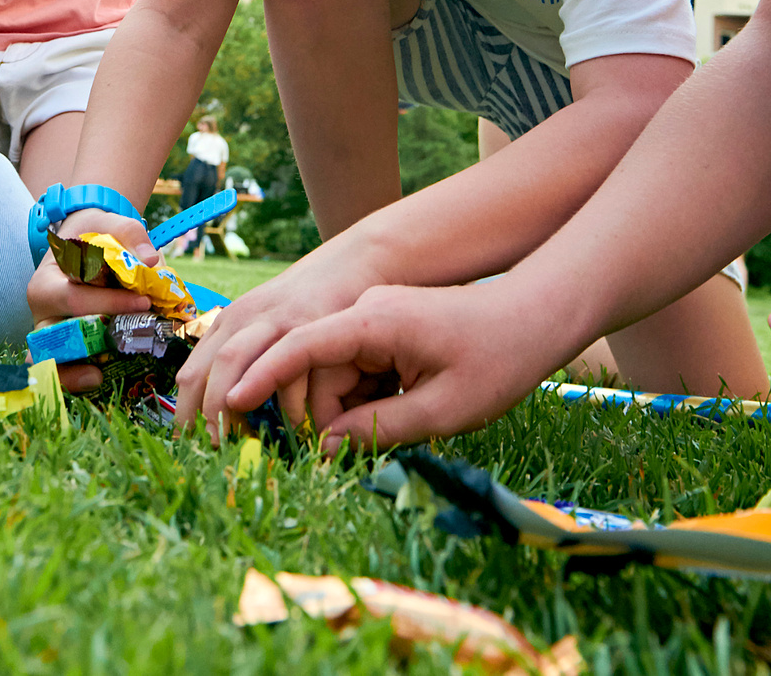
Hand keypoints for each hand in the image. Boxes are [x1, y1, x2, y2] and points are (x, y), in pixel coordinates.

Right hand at [24, 206, 153, 392]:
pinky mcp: (62, 350)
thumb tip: (150, 260)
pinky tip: (98, 378)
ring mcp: (50, 335)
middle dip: (95, 338)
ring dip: (74, 370)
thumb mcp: (110, 224)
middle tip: (135, 336)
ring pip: (51, 359)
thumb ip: (130, 235)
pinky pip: (60, 371)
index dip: (108, 302)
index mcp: (47, 281)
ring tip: (100, 375)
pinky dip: (74, 379)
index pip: (74, 297)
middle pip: (58, 334)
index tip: (145, 301)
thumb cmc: (95, 237)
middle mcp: (42, 312)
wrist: (85, 246)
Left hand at [173, 240, 382, 444]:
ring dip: (236, 407)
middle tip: (212, 453)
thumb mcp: (265, 325)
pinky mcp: (312, 322)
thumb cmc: (307, 305)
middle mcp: (246, 319)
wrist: (353, 261)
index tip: (189, 448)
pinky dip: (292, 405)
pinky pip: (293, 369)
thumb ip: (246, 361)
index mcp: (230, 323)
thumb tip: (226, 415)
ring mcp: (277, 319)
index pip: (192, 374)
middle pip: (212, 370)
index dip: (186, 414)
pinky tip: (298, 427)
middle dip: (207, 415)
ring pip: (239, 363)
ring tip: (243, 445)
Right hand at [230, 275, 575, 453]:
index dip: (263, 377)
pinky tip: (399, 413)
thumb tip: (327, 449)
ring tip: (396, 428)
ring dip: (347, 411)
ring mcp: (370, 322)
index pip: (300, 346)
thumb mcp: (444, 408)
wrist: (538, 317)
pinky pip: (352, 373)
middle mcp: (362, 315)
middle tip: (353, 455)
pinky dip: (363, 400)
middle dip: (322, 416)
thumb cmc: (499, 359)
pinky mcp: (381, 334)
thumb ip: (380, 430)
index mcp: (373, 322)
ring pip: (330, 376)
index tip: (232, 405)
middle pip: (312, 372)